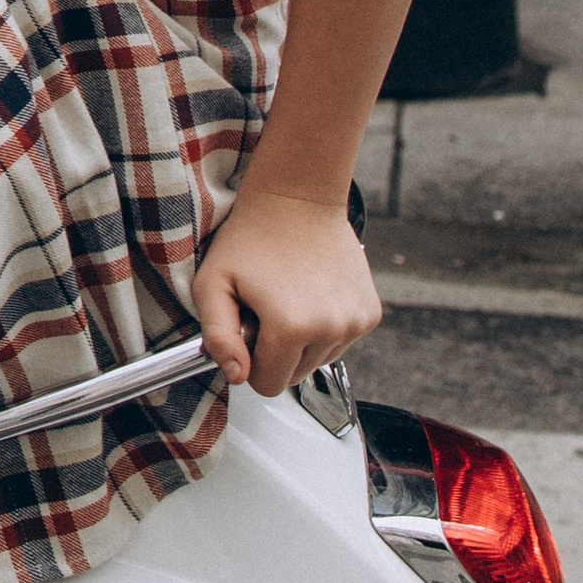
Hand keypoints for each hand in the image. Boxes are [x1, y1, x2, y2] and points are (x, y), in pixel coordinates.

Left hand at [192, 193, 380, 398]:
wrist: (298, 198)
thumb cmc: (250, 238)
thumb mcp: (212, 283)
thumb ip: (217, 336)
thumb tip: (236, 377)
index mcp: (291, 327)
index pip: (267, 385)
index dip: (250, 361)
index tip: (247, 330)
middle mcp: (331, 329)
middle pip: (294, 377)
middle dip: (275, 352)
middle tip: (266, 308)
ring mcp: (355, 322)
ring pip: (318, 360)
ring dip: (301, 340)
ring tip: (288, 296)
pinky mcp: (370, 314)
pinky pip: (340, 342)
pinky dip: (324, 327)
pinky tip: (311, 292)